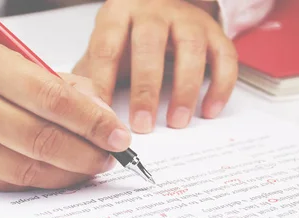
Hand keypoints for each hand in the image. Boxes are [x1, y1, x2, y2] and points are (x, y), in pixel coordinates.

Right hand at [0, 37, 130, 190]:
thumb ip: (49, 81)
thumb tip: (96, 110)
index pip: (50, 96)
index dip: (91, 120)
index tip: (118, 133)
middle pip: (40, 137)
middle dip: (85, 152)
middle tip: (111, 156)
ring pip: (25, 167)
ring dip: (67, 173)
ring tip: (90, 168)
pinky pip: (6, 183)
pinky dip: (40, 182)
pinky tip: (58, 176)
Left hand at [73, 0, 237, 132]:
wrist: (164, 6)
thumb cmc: (129, 35)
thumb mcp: (105, 46)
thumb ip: (90, 74)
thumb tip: (74, 111)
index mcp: (118, 14)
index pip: (107, 48)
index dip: (103, 84)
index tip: (101, 118)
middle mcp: (153, 11)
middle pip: (149, 46)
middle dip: (145, 89)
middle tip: (142, 125)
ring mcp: (186, 19)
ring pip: (189, 50)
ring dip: (184, 89)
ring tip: (177, 121)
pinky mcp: (214, 31)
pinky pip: (224, 57)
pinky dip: (219, 85)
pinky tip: (209, 110)